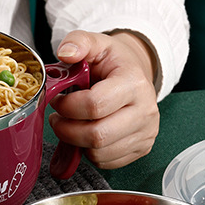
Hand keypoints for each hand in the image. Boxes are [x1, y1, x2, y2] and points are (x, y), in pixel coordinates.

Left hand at [49, 30, 158, 169]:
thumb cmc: (112, 62)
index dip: (68, 106)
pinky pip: (106, 162)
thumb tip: (66, 52)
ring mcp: (146, 132)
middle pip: (97, 135)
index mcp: (134, 83)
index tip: (58, 100)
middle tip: (57, 118)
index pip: (94, 105)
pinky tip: (87, 133)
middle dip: (67, 129)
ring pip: (99, 153)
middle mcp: (145, 110)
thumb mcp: (96, 43)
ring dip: (76, 142)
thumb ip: (78, 41)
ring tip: (71, 124)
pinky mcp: (142, 148)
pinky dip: (89, 152)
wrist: (134, 74)